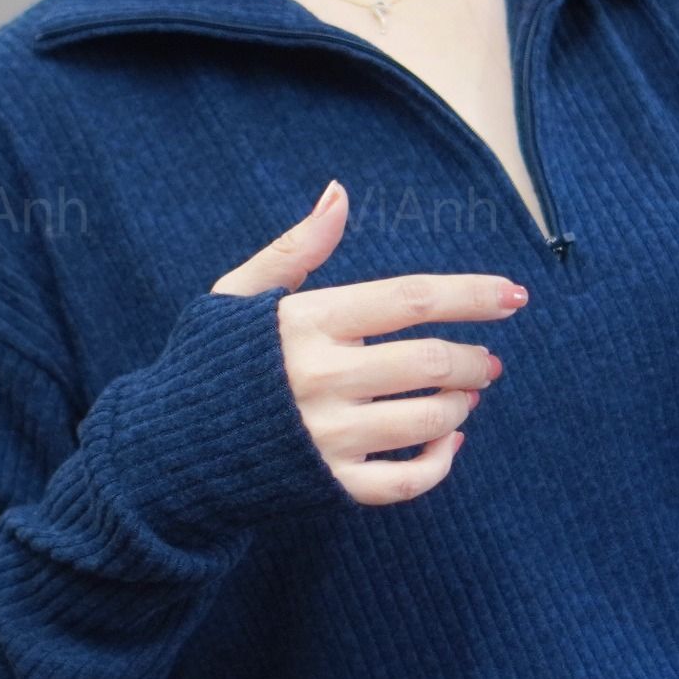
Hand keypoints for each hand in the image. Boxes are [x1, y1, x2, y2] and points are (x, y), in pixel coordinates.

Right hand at [211, 181, 518, 505]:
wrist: (164, 454)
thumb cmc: (211, 364)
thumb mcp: (237, 295)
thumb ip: (296, 247)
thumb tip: (340, 192)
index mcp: (307, 322)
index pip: (411, 299)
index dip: (471, 294)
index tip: (514, 296)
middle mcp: (322, 378)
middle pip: (430, 362)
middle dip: (473, 358)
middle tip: (486, 361)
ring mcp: (328, 436)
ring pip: (428, 419)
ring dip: (461, 405)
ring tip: (465, 395)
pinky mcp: (331, 486)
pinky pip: (407, 481)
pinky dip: (439, 462)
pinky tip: (447, 442)